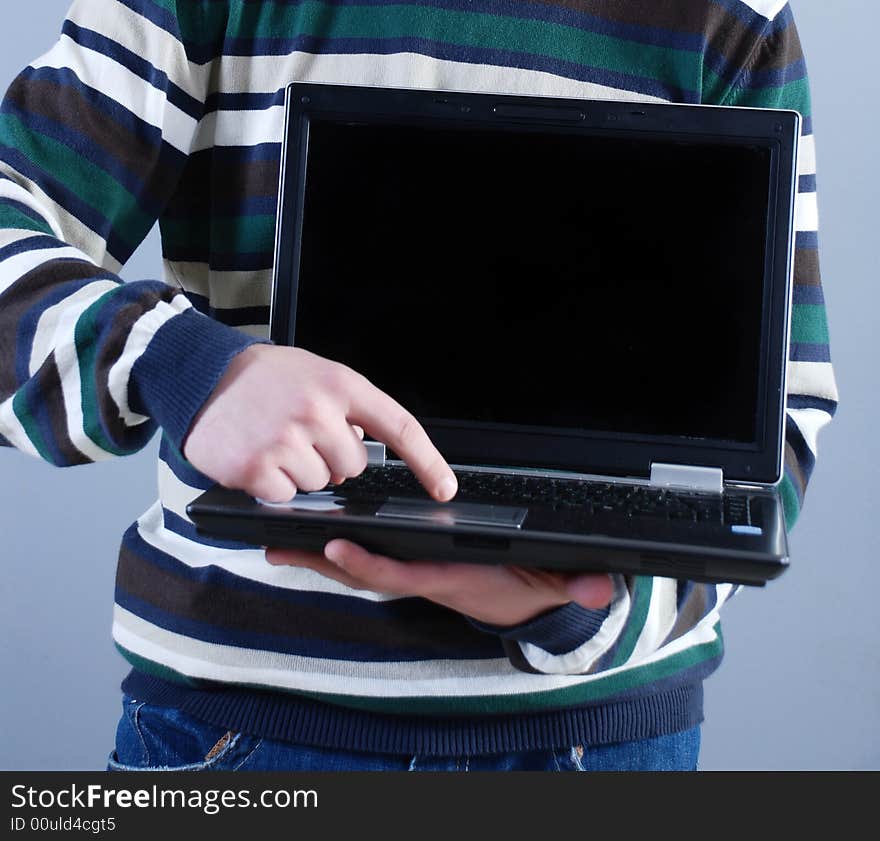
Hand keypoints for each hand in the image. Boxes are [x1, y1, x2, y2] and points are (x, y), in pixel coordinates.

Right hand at [183, 344, 457, 502]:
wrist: (201, 375)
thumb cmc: (263, 378)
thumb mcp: (316, 374)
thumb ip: (348, 408)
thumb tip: (365, 451)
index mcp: (341, 384)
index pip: (399, 427)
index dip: (428, 462)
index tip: (445, 488)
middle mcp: (318, 411)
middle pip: (354, 467)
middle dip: (331, 459)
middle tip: (299, 434)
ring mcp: (286, 440)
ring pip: (321, 484)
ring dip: (301, 472)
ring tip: (274, 441)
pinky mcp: (256, 468)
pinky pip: (287, 497)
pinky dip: (273, 486)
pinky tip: (258, 458)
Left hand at [266, 540, 614, 625]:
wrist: (529, 609)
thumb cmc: (532, 589)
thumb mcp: (558, 585)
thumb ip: (577, 584)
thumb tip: (597, 589)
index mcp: (452, 580)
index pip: (405, 575)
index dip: (370, 565)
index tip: (338, 548)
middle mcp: (424, 578)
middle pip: (364, 572)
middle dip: (320, 562)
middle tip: (274, 546)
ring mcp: (415, 574)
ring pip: (358, 567)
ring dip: (317, 557)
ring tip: (274, 543)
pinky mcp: (413, 567)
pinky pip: (368, 561)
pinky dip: (337, 552)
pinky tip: (311, 541)